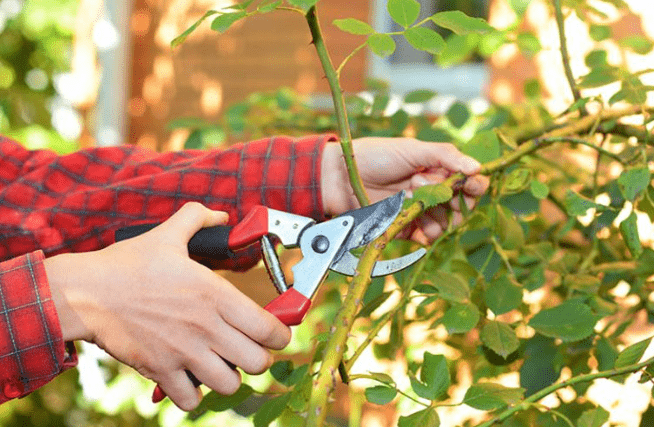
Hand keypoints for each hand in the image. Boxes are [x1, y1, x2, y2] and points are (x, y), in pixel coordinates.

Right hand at [46, 202, 290, 410]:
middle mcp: (206, 327)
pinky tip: (190, 378)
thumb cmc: (128, 264)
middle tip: (248, 349)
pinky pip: (191, 401)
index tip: (276, 334)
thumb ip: (198, 218)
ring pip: (229, 385)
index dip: (281, 335)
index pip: (269, 328)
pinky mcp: (160, 371)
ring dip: (229, 377)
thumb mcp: (168, 234)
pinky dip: (194, 395)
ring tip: (220, 364)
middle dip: (258, 358)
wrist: (85, 292)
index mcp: (215, 294)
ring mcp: (184, 352)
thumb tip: (220, 215)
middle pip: (257, 362)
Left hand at [321, 138, 489, 243]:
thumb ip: (445, 156)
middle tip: (434, 189)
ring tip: (413, 198)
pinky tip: (417, 223)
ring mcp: (419, 211)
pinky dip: (427, 233)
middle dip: (455, 201)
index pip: (467, 182)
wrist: (341, 177)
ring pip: (445, 224)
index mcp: (437, 170)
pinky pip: (426, 237)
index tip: (473, 185)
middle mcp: (431, 192)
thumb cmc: (375, 156)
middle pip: (460, 206)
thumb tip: (478, 167)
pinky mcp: (405, 228)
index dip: (474, 185)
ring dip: (438, 214)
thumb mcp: (413, 149)